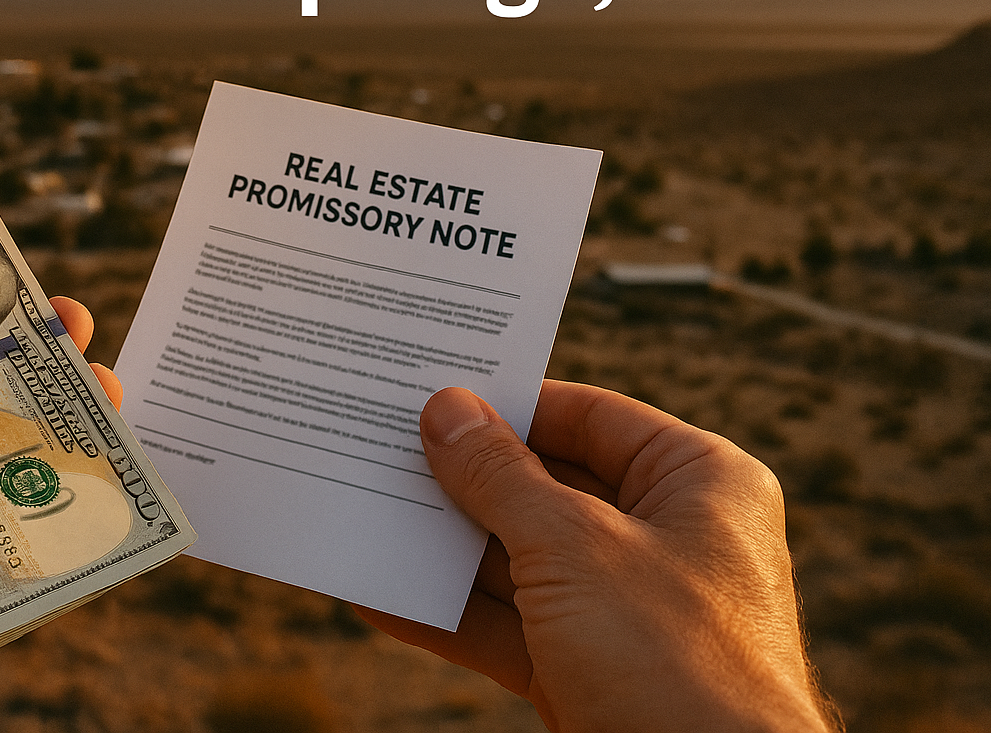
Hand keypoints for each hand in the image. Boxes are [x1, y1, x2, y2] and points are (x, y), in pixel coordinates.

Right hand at [355, 381, 838, 732]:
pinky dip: (449, 613)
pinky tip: (380, 596)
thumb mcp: (573, 548)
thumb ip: (501, 478)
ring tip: (365, 512)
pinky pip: (511, 626)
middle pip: (547, 486)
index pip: (591, 417)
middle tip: (382, 449)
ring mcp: (627, 609)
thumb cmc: (673, 661)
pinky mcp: (592, 669)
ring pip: (519, 558)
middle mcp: (667, 537)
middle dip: (464, 478)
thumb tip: (446, 411)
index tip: (434, 393)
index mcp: (698, 482)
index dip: (510, 405)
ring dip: (445, 546)